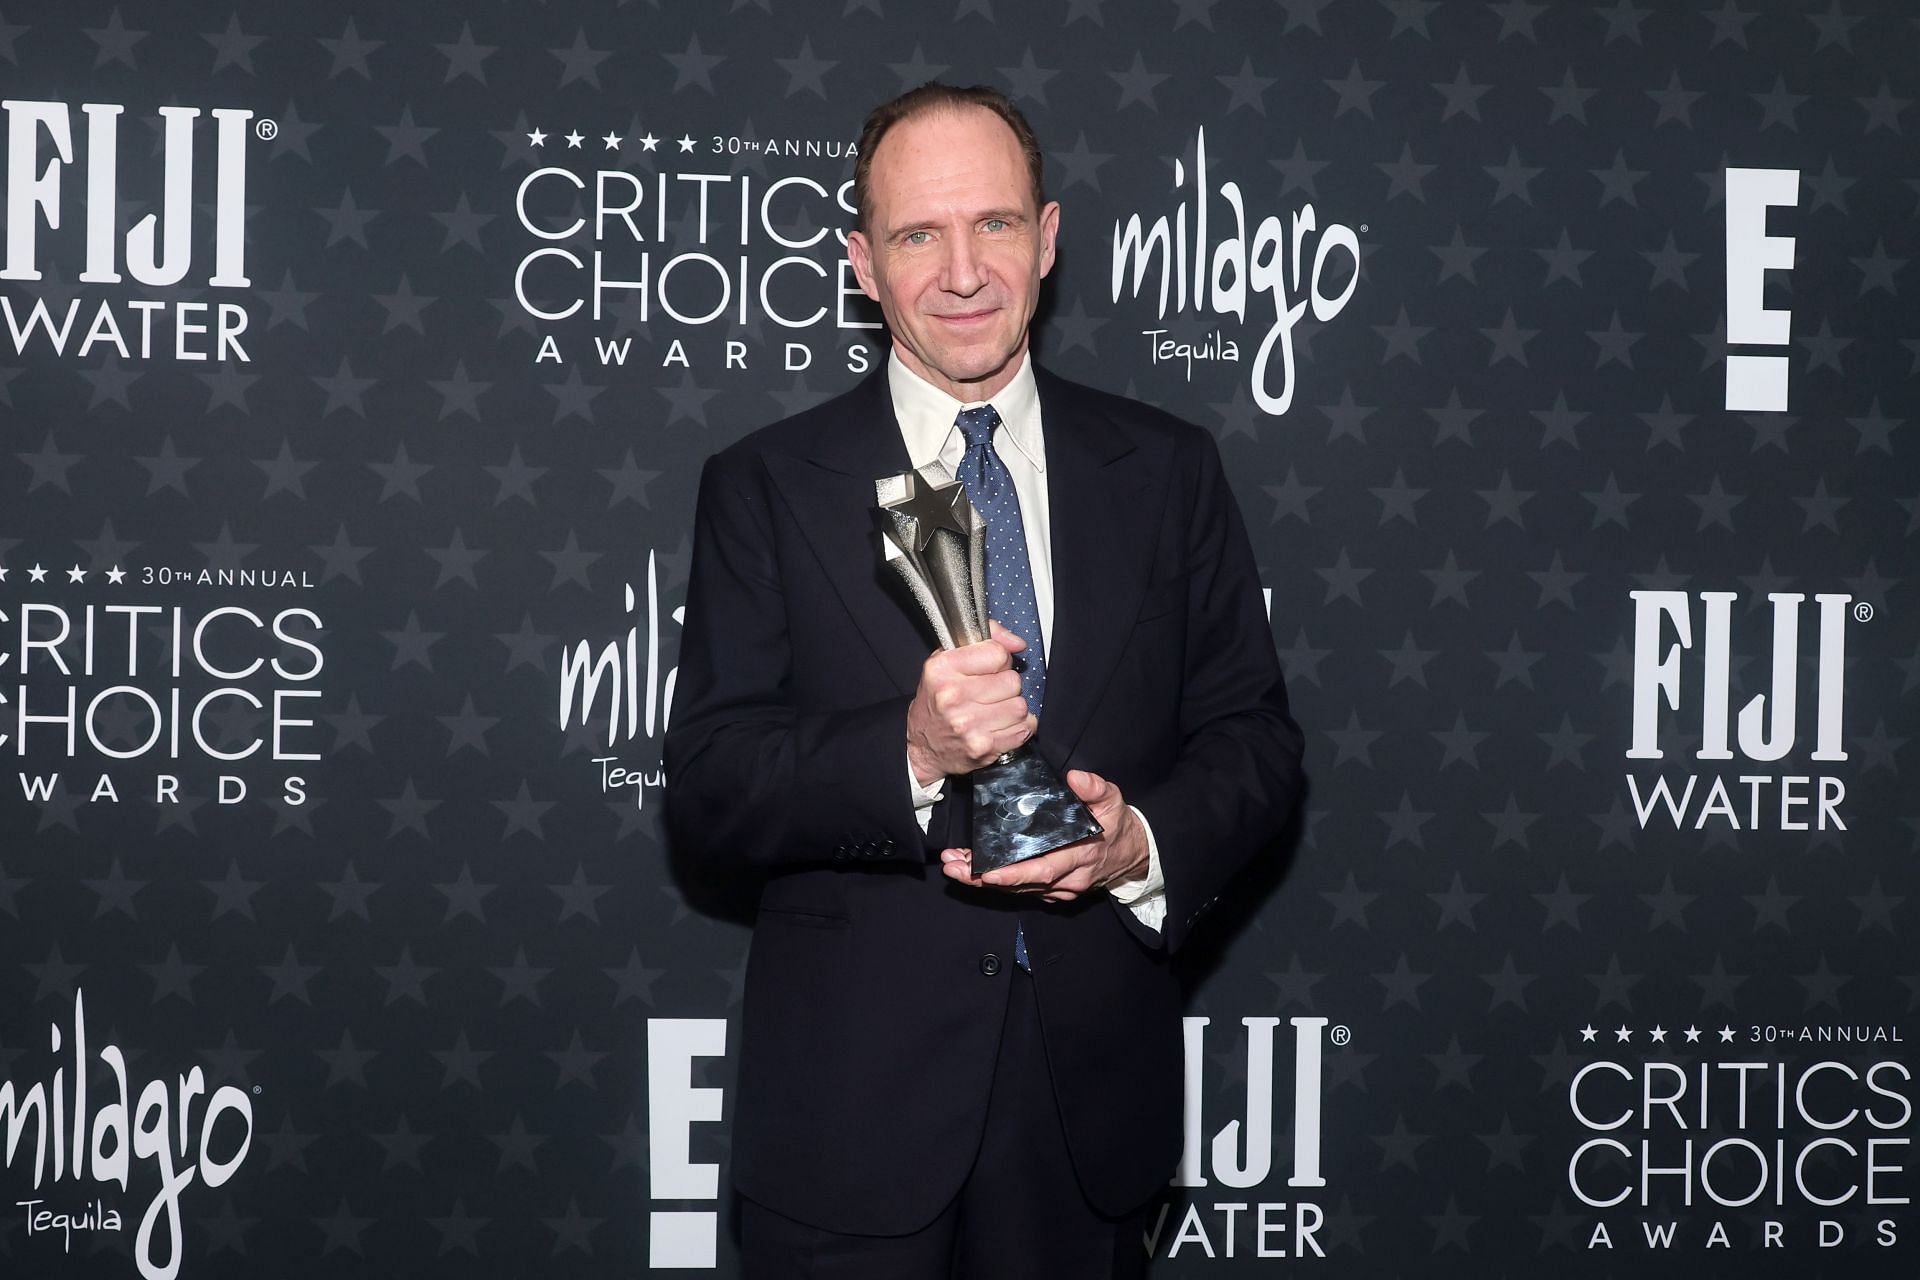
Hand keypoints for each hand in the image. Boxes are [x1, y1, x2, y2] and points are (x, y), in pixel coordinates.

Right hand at [906, 621, 1035, 782]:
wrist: (922, 746)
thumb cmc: (938, 700)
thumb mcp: (948, 660)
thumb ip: (986, 639)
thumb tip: (1019, 644)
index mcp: (943, 669)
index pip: (997, 654)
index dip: (999, 659)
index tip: (990, 668)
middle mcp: (953, 697)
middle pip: (1013, 681)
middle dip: (1006, 686)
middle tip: (990, 692)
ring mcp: (968, 725)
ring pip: (1020, 706)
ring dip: (1012, 708)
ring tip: (994, 710)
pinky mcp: (983, 747)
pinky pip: (1024, 729)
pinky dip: (1018, 727)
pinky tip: (999, 726)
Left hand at [939, 769, 1148, 901]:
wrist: (1133, 854)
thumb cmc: (1118, 824)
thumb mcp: (1113, 800)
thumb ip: (1095, 788)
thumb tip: (1074, 778)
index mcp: (1081, 856)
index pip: (1044, 869)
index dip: (1014, 874)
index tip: (987, 871)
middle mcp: (1068, 879)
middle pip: (1022, 884)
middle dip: (984, 879)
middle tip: (953, 868)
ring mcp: (1061, 889)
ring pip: (1018, 889)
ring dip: (984, 881)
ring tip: (953, 866)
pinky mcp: (1054, 891)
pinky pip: (1023, 890)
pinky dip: (997, 882)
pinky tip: (973, 872)